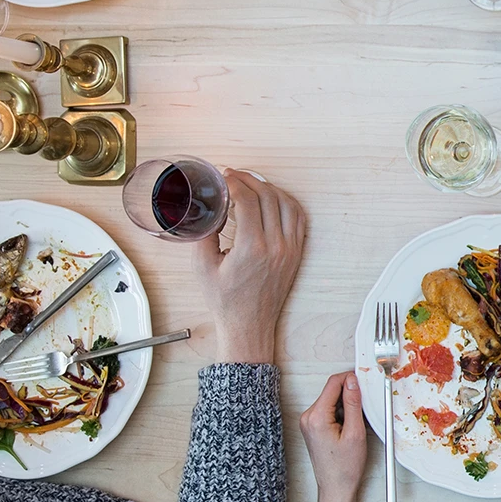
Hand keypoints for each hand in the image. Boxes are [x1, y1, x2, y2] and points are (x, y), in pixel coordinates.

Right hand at [196, 170, 306, 363]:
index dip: (234, 182)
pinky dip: (285, 202)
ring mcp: (290, 249)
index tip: (223, 176)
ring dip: (269, 188)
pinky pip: (298, 218)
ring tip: (250, 183)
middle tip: (233, 176)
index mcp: (252, 248)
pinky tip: (271, 197)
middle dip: (249, 179)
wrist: (248, 325)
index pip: (248, 200)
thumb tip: (206, 209)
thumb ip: (202, 234)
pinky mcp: (296, 253)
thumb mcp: (202, 266)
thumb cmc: (226, 301)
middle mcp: (276, 246)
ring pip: (286, 204)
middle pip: (268, 196)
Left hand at [302, 371, 366, 501]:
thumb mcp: (355, 432)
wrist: (336, 487)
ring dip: (347, 406)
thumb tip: (353, 382)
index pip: (333, 383)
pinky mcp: (313, 426)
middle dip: (350, 395)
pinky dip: (342, 414)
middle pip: (332, 391)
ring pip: (332, 400)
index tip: (364, 380)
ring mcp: (309, 422)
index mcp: (316, 417)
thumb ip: (354, 404)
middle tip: (365, 408)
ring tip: (357, 424)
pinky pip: (329, 410)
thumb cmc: (345, 467)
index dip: (351, 378)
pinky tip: (350, 427)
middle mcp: (308, 417)